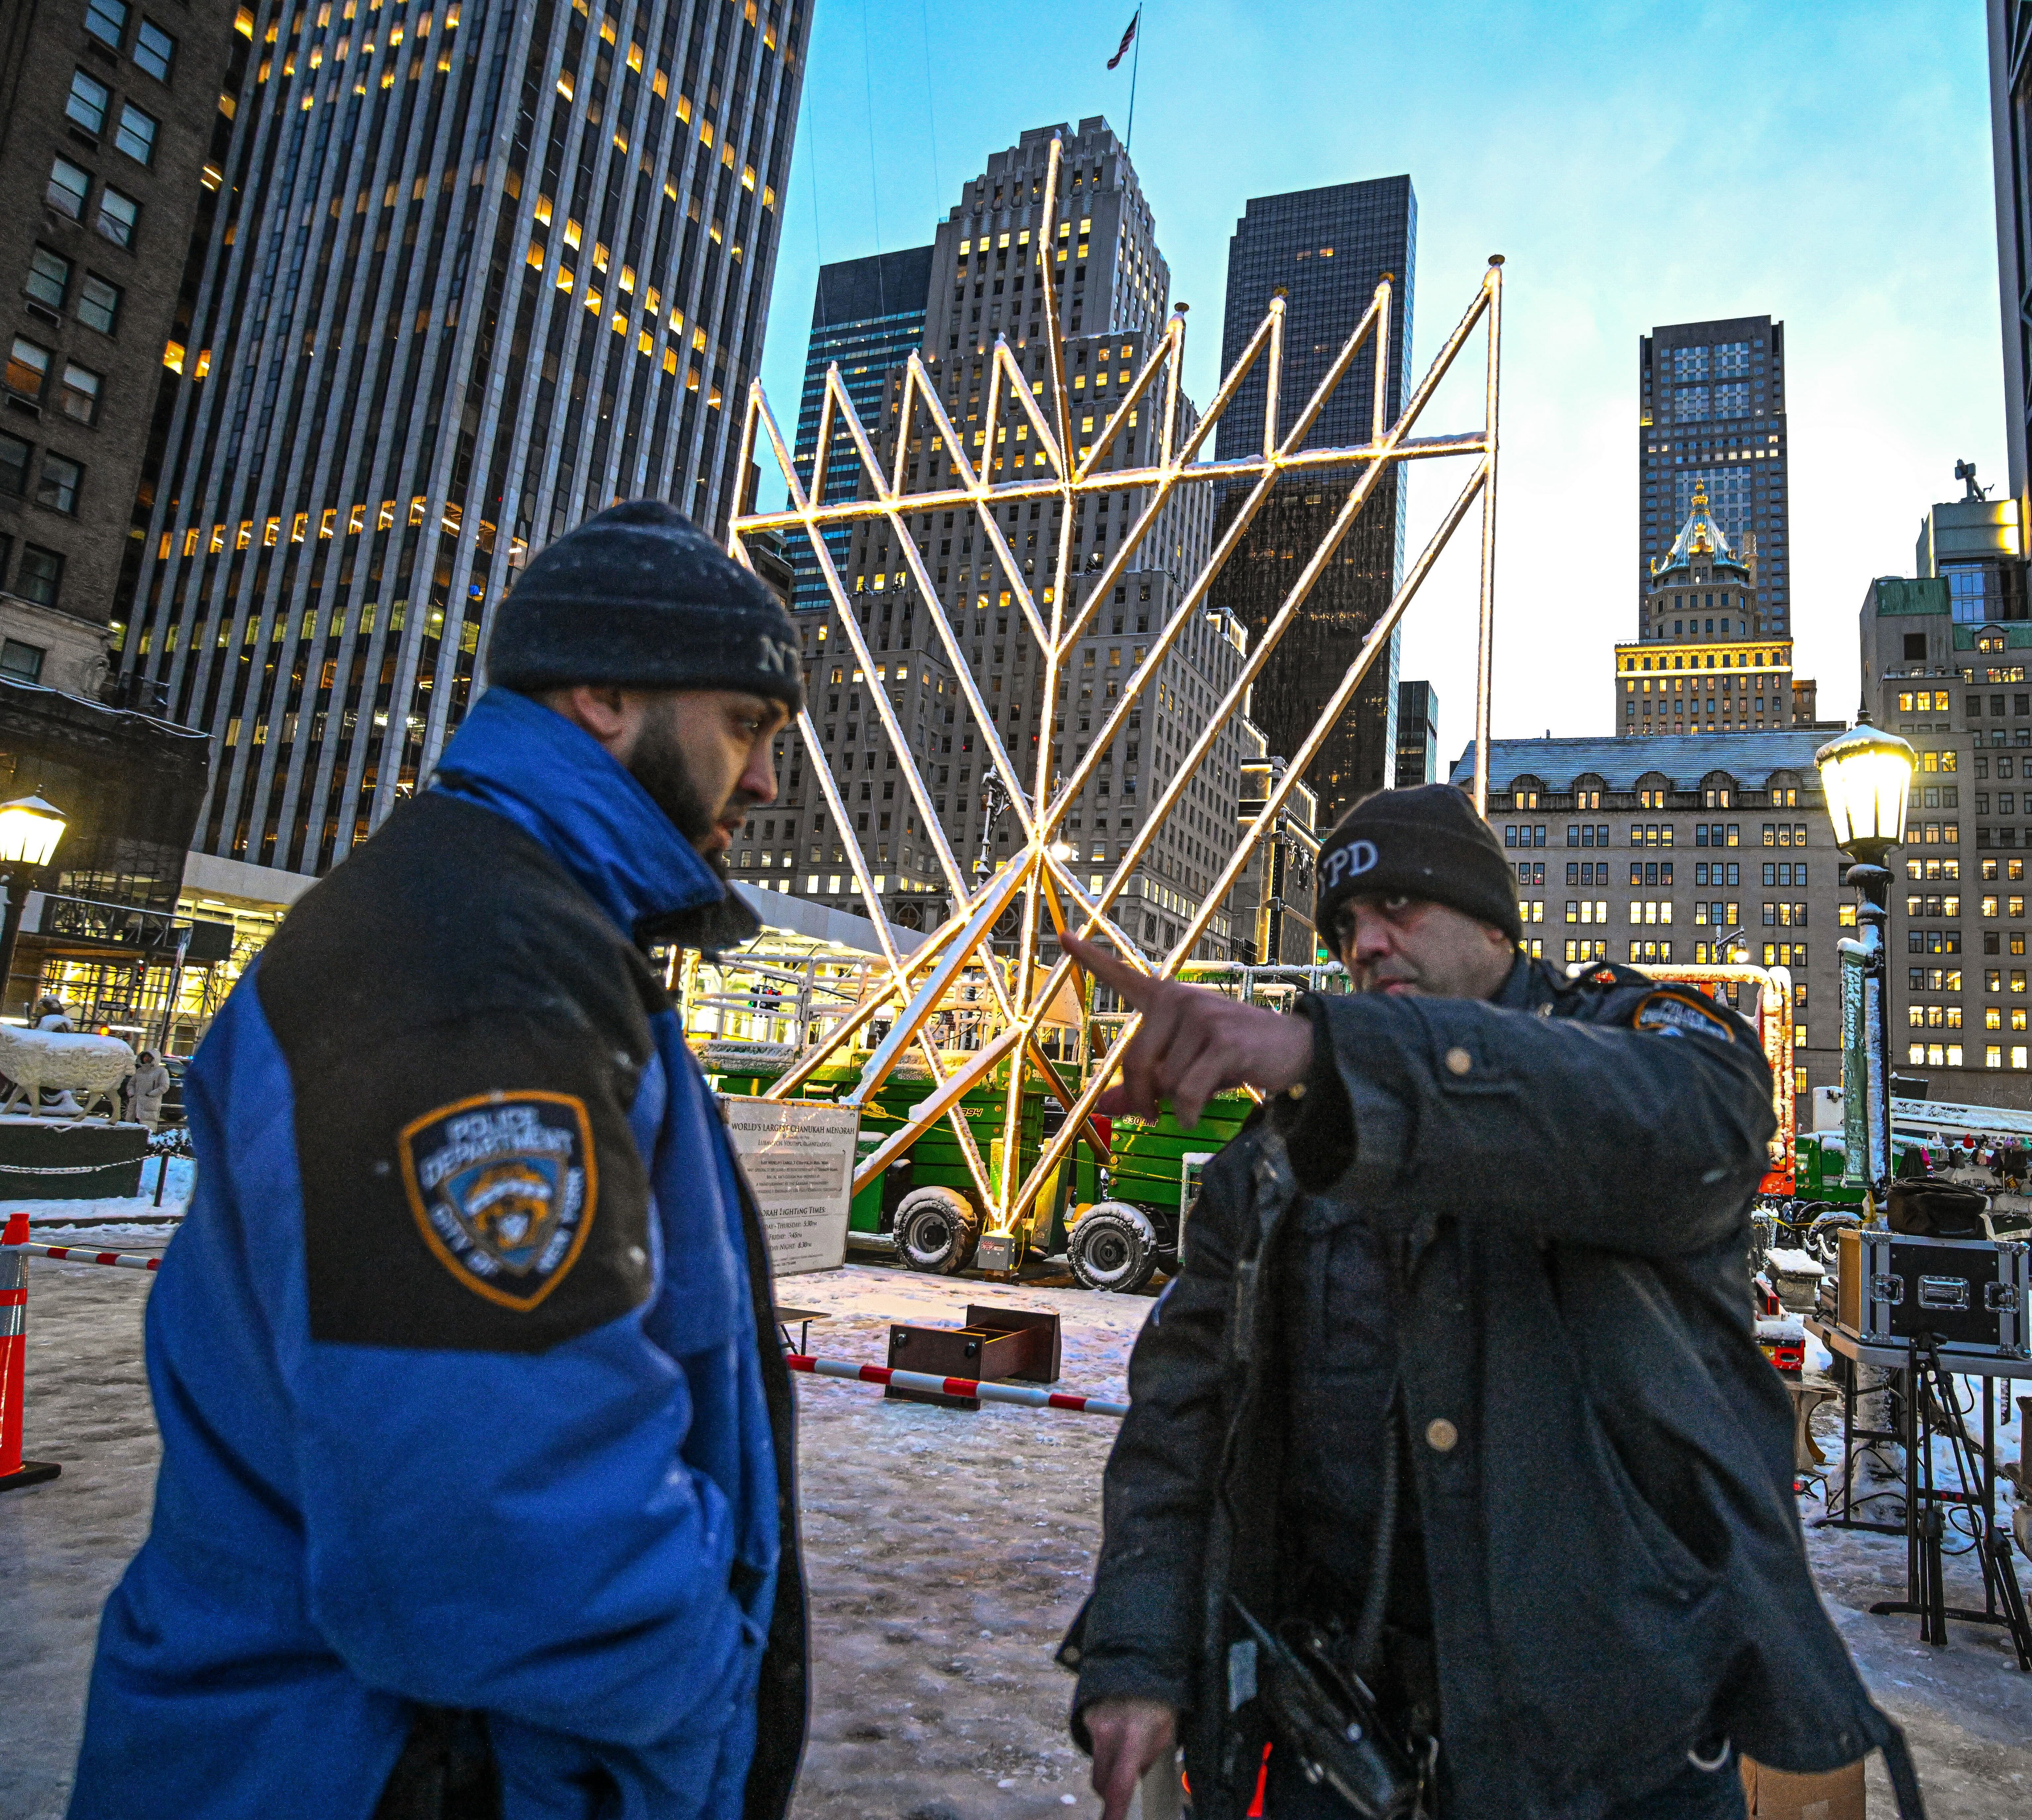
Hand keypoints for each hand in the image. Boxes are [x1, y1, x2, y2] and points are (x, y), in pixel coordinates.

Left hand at [1063, 934, 1315, 1126]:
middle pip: (1136, 1060)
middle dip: (1140, 1097)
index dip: (1090, 958)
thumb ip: (1143, 1085)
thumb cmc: (1231, 1056)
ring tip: (1202, 1090)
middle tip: (1150, 1116)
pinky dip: (1189, 1112)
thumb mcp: (1183, 1067)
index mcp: (1167, 999)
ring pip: (1165, 1080)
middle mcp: (1180, 999)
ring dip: (1177, 1102)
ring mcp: (1202, 1016)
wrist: (1292, 1050)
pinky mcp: (1222, 1040)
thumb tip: (1104, 1107)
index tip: (1062, 936)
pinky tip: (1195, 1115)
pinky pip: (1187, 1091)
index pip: (1123, 975)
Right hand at [1085, 1697, 1177, 1819]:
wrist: (1139, 1664)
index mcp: (1135, 1735)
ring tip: (1126, 1747)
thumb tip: (1134, 1783)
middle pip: (1101, 1784)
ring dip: (1109, 1770)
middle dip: (1112, 1791)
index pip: (1118, 1785)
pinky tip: (1117, 1730)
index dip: (1113, 1813)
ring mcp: (1094, 1724)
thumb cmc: (1158, 1702)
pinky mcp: (1086, 1719)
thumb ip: (1148, 1762)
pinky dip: (1105, 1747)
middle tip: (1128, 1780)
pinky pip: (1094, 1747)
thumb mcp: (1165, 1733)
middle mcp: (1109, 1731)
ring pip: (1096, 1769)